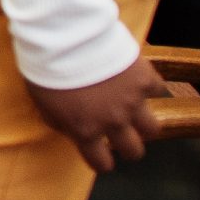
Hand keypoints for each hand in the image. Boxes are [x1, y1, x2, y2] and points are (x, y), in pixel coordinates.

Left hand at [30, 56, 168, 172]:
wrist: (64, 35)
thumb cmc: (45, 67)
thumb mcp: (42, 103)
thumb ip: (60, 123)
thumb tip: (72, 133)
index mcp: (85, 131)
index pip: (101, 164)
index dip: (102, 161)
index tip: (102, 156)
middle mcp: (113, 122)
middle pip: (134, 151)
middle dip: (128, 147)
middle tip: (122, 135)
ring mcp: (132, 101)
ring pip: (153, 129)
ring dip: (144, 124)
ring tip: (134, 113)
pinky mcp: (145, 79)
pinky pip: (157, 90)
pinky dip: (149, 86)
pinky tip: (138, 80)